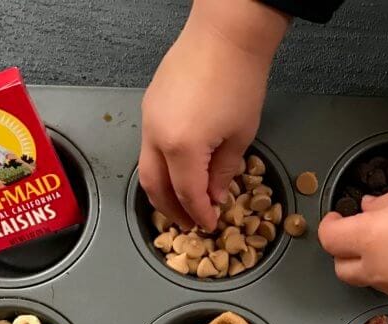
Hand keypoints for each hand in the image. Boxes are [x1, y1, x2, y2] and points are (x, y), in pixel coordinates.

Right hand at [139, 0, 288, 230]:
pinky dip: (160, 167)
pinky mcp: (149, 105)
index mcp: (182, 147)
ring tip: (181, 203)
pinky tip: (178, 172)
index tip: (209, 225)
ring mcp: (148, 119)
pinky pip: (148, 146)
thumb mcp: (240, 136)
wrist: (225, 34)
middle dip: (171, 210)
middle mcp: (156, 135)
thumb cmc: (240, 81)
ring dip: (162, 190)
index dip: (198, 214)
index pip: (186, 194)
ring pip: (146, 168)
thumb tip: (216, 196)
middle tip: (188, 224)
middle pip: (154, 187)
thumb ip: (224, 172)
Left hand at [318, 167, 387, 304]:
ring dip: (375, 266)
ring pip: (374, 282)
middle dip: (345, 254)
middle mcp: (380, 270)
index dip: (330, 227)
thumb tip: (369, 209)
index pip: (331, 240)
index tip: (337, 219)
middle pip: (343, 270)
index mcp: (370, 238)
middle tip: (359, 237)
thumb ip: (383, 206)